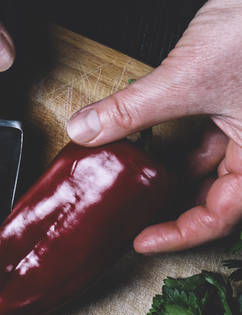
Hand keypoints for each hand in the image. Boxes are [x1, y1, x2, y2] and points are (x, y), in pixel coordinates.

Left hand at [66, 0, 241, 252]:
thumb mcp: (188, 75)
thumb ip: (135, 109)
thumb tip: (88, 130)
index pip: (222, 216)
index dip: (180, 234)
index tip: (142, 239)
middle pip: (219, 195)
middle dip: (175, 205)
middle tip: (133, 214)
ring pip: (214, 162)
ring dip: (173, 170)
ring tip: (133, 178)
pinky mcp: (241, 97)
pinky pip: (212, 131)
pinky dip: (181, 138)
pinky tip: (150, 139)